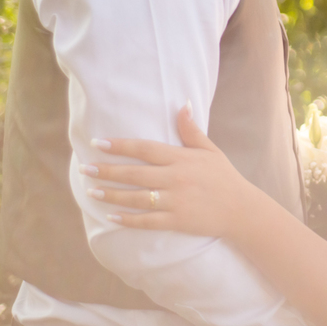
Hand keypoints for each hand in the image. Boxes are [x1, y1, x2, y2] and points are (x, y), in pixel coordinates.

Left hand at [86, 107, 254, 237]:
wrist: (242, 210)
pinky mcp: (177, 221)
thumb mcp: (211, 150)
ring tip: (91, 190)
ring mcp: (175, 201)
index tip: (98, 143)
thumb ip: (192, 130)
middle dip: (107, 170)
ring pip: (136, 197)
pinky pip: (147, 221)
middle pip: (134, 173)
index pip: (145, 149)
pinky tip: (110, 217)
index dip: (120, 146)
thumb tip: (182, 104)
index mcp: (181, 158)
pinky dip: (128, 220)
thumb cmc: (224, 177)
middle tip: (84, 167)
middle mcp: (175, 178)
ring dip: (111, 194)